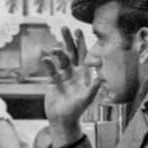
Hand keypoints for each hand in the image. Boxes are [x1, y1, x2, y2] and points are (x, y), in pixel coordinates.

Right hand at [40, 27, 102, 144]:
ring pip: (60, 59)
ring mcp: (63, 76)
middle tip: (64, 28)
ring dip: (57, 52)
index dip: (81, 43)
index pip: (84, 54)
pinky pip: (51, 70)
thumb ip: (94, 86)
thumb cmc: (77, 110)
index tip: (79, 31)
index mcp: (84, 73)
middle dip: (68, 40)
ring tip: (54, 49)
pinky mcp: (53, 81)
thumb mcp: (87, 98)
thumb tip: (102, 76)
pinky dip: (48, 64)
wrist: (63, 119)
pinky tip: (46, 59)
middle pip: (71, 52)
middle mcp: (74, 72)